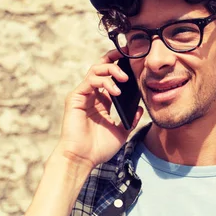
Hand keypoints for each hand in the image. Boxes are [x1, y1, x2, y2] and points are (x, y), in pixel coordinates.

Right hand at [54, 49, 142, 170]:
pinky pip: (90, 81)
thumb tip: (140, 108)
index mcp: (102, 102)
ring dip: (111, 70)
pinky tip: (116, 91)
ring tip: (125, 78)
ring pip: (95, 70)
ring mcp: (83, 95)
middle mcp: (92, 95)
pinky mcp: (75, 98)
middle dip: (114, 58)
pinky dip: (104, 82)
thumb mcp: (122, 133)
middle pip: (101, 67)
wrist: (83, 159)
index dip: (121, 66)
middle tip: (129, 56)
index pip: (111, 78)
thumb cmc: (99, 148)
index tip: (134, 59)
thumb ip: (131, 120)